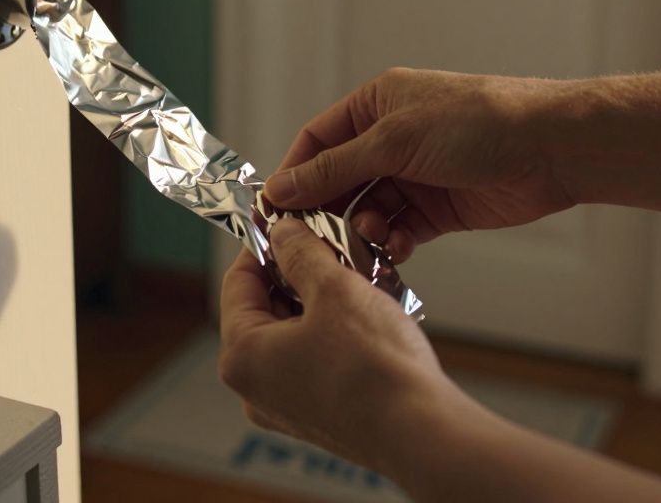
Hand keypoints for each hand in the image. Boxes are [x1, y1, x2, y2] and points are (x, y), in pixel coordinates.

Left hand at [217, 218, 479, 479]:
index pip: (237, 282)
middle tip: (332, 248)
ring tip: (357, 280)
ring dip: (321, 302)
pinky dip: (335, 334)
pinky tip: (368, 317)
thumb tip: (283, 232)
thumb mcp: (334, 288)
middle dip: (298, 274)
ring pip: (293, 334)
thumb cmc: (375, 368)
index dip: (265, 246)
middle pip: (264, 309)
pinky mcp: (319, 418)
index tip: (289, 225)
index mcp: (241, 356)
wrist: (423, 434)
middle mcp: (255, 388)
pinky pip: (314, 361)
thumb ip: (301, 252)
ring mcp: (285, 408)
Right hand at [264, 68, 574, 259]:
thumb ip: (335, 168)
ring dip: (362, 229)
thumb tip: (282, 186)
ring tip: (371, 240)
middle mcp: (392, 138)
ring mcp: (416, 175)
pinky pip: (399, 230)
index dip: (295, 174)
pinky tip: (397, 248)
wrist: (552, 149)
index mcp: (377, 104)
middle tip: (315, 240)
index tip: (275, 209)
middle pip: (339, 180)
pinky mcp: (438, 208)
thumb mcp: (394, 140)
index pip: (317, 140)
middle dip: (327, 210)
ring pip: (367, 210)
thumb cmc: (479, 123)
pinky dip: (392, 242)